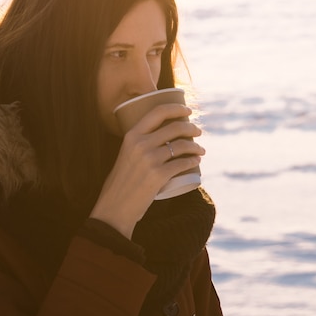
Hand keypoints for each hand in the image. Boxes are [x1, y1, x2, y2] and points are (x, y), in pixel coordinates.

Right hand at [89, 103, 204, 237]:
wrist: (114, 207)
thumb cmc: (121, 182)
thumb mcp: (126, 155)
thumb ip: (139, 144)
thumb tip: (161, 136)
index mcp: (132, 135)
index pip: (158, 112)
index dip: (177, 108)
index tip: (187, 110)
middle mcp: (141, 144)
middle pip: (175, 127)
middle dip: (192, 128)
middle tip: (198, 132)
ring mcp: (150, 159)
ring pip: (182, 145)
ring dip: (196, 146)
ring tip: (201, 150)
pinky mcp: (158, 175)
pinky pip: (183, 163)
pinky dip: (193, 161)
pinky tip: (197, 160)